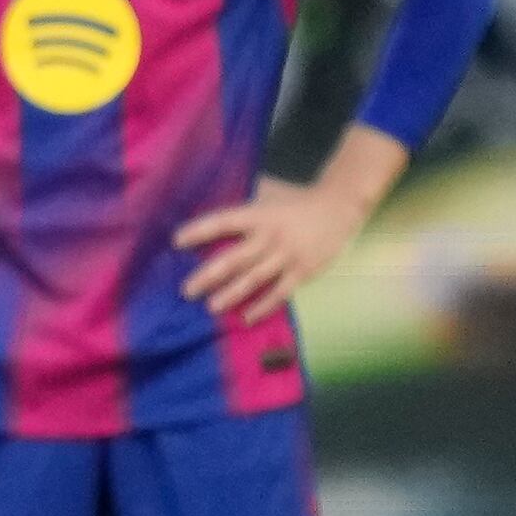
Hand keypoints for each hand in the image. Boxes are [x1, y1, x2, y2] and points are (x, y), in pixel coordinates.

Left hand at [176, 178, 367, 319]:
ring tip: (211, 306)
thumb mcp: (267, 197)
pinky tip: (246, 318)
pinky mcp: (303, 271)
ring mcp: (288, 256)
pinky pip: (280, 293)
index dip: (200, 231)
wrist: (339, 207)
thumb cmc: (295, 202)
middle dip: (208, 275)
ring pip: (255, 279)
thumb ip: (243, 212)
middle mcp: (271, 237)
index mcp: (259, 215)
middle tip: (187, 290)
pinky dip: (264, 306)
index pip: (223, 222)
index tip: (176, 241)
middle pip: (235, 258)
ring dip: (231, 294)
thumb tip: (209, 217)